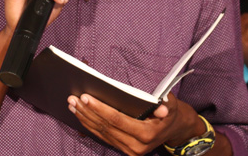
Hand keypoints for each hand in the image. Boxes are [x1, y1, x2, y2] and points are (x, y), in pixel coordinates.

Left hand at [66, 93, 207, 155]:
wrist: (176, 131)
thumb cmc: (171, 115)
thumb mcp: (174, 107)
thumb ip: (167, 106)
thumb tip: (162, 105)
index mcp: (146, 135)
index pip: (117, 119)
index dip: (100, 108)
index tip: (86, 97)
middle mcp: (135, 146)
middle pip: (105, 126)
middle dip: (87, 111)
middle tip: (72, 98)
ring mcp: (128, 150)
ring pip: (101, 132)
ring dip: (84, 118)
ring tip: (71, 104)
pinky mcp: (122, 148)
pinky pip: (102, 136)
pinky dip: (89, 125)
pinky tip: (79, 114)